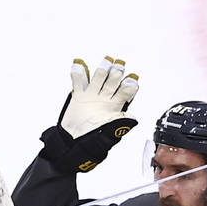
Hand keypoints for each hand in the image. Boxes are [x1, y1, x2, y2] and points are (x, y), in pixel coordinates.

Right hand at [41, 54, 138, 173]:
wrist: (73, 143)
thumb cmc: (92, 141)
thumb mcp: (109, 135)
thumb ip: (120, 125)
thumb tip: (133, 118)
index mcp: (115, 107)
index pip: (125, 93)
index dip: (129, 86)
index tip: (132, 81)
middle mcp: (105, 98)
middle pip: (113, 82)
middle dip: (117, 73)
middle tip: (119, 66)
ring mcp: (92, 95)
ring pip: (98, 78)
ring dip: (102, 69)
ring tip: (106, 62)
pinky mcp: (79, 95)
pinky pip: (78, 81)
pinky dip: (78, 73)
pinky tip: (79, 66)